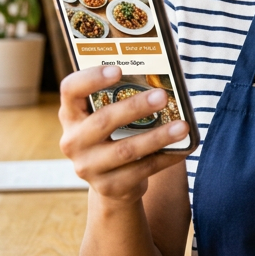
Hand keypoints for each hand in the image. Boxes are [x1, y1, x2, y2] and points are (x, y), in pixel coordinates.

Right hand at [58, 65, 189, 203]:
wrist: (113, 183)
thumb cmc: (115, 136)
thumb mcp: (108, 117)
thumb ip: (120, 98)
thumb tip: (159, 80)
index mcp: (71, 115)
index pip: (70, 90)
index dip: (91, 78)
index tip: (117, 69)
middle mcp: (73, 141)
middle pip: (103, 121)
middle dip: (135, 107)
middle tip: (163, 96)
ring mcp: (88, 167)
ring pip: (126, 149)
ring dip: (157, 136)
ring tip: (182, 126)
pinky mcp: (109, 186)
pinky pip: (142, 169)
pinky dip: (166, 157)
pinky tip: (184, 148)